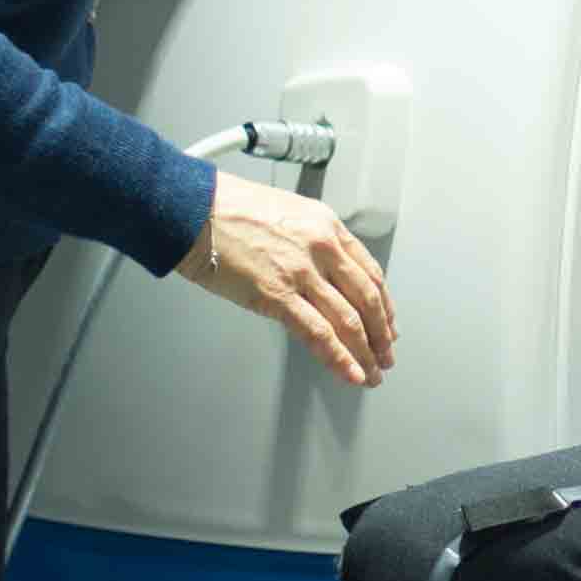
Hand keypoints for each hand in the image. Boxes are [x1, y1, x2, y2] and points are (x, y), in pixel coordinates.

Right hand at [177, 173, 396, 384]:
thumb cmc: (229, 207)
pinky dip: (340, 358)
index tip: (387, 324)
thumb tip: (320, 274)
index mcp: (327, 225)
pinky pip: (319, 333)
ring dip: (366, 352)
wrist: (194, 209)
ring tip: (372, 371)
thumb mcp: (287, 213)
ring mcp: (302, 273)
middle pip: (367, 300)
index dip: (384, 305)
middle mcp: (322, 248)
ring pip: (349, 321)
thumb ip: (310, 242)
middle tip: (385, 354)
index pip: (370, 272)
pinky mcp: (277, 295)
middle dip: (381, 334)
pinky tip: (351, 373)